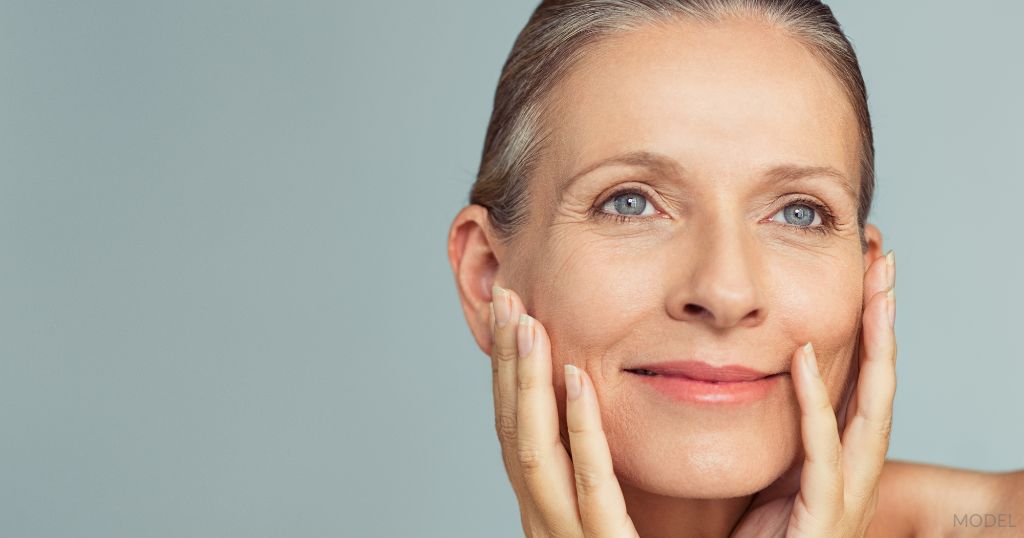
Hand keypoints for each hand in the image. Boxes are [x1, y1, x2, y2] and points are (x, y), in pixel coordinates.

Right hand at [488, 284, 638, 537]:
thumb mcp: (623, 508)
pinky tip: (579, 379)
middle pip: (512, 428)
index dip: (506, 369)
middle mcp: (544, 520)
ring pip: (535, 450)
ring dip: (528, 380)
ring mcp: (569, 536)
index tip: (509, 313)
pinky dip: (581, 427)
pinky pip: (591, 484)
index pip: (514, 428)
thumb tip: (613, 400)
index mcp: (545, 507)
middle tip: (506, 297)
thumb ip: (612, 463)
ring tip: (527, 322)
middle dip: (507, 359)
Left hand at [730, 250, 896, 537]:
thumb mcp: (772, 470)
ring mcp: (844, 494)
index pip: (862, 379)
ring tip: (874, 290)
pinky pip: (821, 451)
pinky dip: (814, 402)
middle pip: (880, 382)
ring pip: (871, 410)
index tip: (864, 273)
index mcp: (841, 457)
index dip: (868, 327)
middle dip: (884, 319)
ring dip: (873, 346)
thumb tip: (761, 370)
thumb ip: (779, 426)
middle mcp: (853, 471)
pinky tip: (801, 357)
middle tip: (883, 258)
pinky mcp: (823, 515)